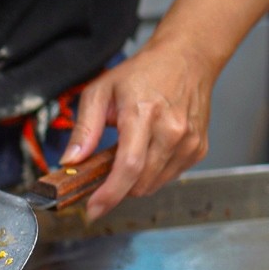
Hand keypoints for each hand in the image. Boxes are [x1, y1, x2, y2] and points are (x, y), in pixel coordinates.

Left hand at [60, 39, 213, 220]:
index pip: (128, 166)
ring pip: (153, 185)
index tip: (93, 209)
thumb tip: (70, 161)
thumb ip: (84, 129)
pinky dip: (151, 175)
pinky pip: (168, 177)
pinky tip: (146, 153)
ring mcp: (189, 142)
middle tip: (102, 174)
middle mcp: (171, 131)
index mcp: (143, 114)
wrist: (187, 59)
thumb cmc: (142, 73)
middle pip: (140, 183)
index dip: (109, 194)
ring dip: (133, 183)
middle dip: (115, 190)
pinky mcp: (198, 149)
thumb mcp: (99, 92)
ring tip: (125, 155)